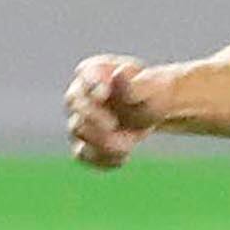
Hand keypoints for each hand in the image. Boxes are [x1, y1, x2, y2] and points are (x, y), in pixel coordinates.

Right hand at [64, 54, 160, 168]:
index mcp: (96, 70)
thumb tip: (119, 74)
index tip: (104, 93)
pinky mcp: (83, 142)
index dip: (91, 85)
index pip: (86, 75)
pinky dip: (102, 159)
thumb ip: (138, 84)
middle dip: (96, 118)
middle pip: (75, 105)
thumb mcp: (154, 87)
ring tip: (128, 143)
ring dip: (104, 141)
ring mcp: (79, 118)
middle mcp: (80, 93)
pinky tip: (123, 158)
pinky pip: (82, 154)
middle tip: (115, 126)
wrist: (153, 109)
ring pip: (77, 132)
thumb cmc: (152, 92)